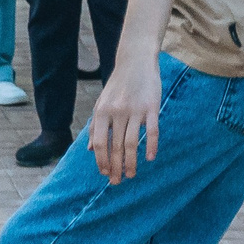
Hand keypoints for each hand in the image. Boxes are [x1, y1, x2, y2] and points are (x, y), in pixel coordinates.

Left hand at [87, 54, 161, 181]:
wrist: (135, 61)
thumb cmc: (118, 86)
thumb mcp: (102, 103)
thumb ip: (95, 126)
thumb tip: (91, 150)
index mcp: (102, 112)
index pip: (101, 143)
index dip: (101, 161)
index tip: (104, 174)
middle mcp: (117, 112)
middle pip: (115, 146)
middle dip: (115, 167)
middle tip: (116, 182)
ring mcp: (135, 110)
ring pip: (132, 143)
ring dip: (131, 162)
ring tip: (131, 175)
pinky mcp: (152, 107)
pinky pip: (152, 131)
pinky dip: (151, 146)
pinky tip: (149, 158)